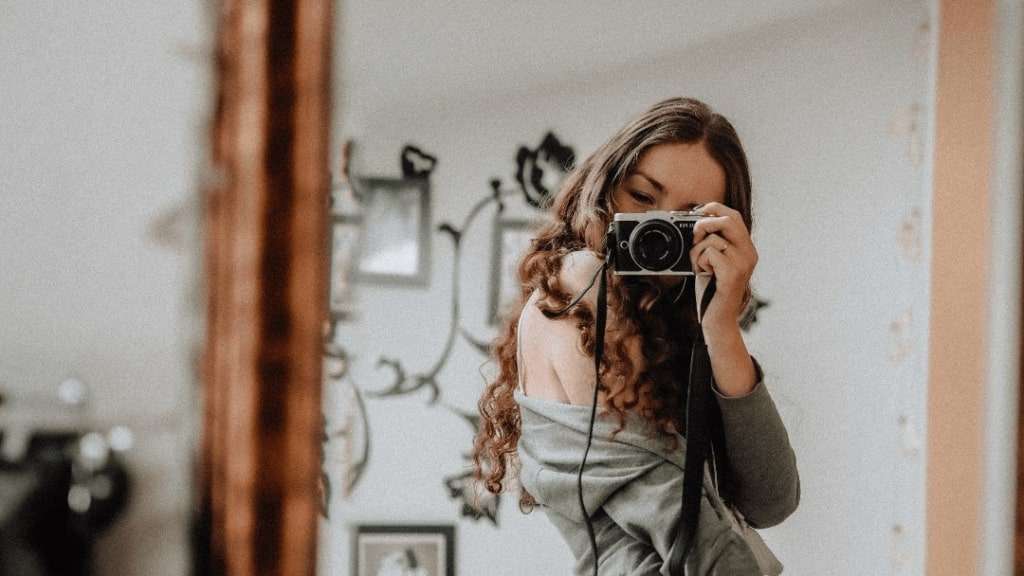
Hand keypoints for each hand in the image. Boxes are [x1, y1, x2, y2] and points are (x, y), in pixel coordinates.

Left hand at [688, 202, 757, 331]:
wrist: (719, 319)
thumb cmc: (713, 290)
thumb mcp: (715, 262)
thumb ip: (713, 243)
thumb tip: (697, 222)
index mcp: (747, 248)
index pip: (734, 216)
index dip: (714, 209)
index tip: (698, 211)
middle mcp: (749, 253)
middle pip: (728, 220)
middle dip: (705, 223)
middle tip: (694, 236)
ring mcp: (743, 263)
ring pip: (714, 239)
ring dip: (697, 251)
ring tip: (701, 266)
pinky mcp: (733, 273)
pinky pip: (709, 253)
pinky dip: (699, 262)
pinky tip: (703, 274)